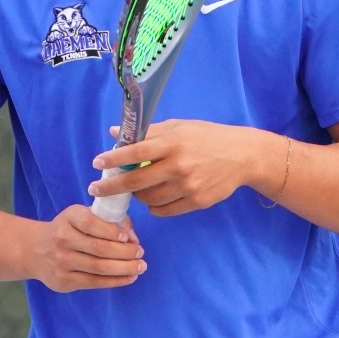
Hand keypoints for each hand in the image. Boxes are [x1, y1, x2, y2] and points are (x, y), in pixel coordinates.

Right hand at [26, 204, 146, 291]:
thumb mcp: (81, 216)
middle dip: (125, 252)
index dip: (111, 231)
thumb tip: (133, 238)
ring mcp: (62, 261)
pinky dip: (115, 281)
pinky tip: (129, 277)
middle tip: (141, 253)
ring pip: (99, 267)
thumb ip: (108, 221)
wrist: (35, 250)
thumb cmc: (68, 230)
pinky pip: (95, 282)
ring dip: (124, 268)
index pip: (91, 223)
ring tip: (140, 267)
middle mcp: (62, 239)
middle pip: (99, 248)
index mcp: (69, 218)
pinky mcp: (64, 281)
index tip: (128, 237)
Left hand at [89, 120, 263, 217]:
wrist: (243, 156)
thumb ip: (149, 131)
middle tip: (96, 189)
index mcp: (173, 143)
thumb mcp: (180, 126)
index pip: (136, 152)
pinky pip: (164, 210)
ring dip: (136, 195)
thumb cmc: (207, 137)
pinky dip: (153, 206)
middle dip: (111, 187)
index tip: (97, 163)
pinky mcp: (197, 202)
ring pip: (148, 199)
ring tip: (135, 188)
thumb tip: (115, 133)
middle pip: (136, 181)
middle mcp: (179, 165)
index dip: (113, 159)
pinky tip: (153, 198)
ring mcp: (188, 186)